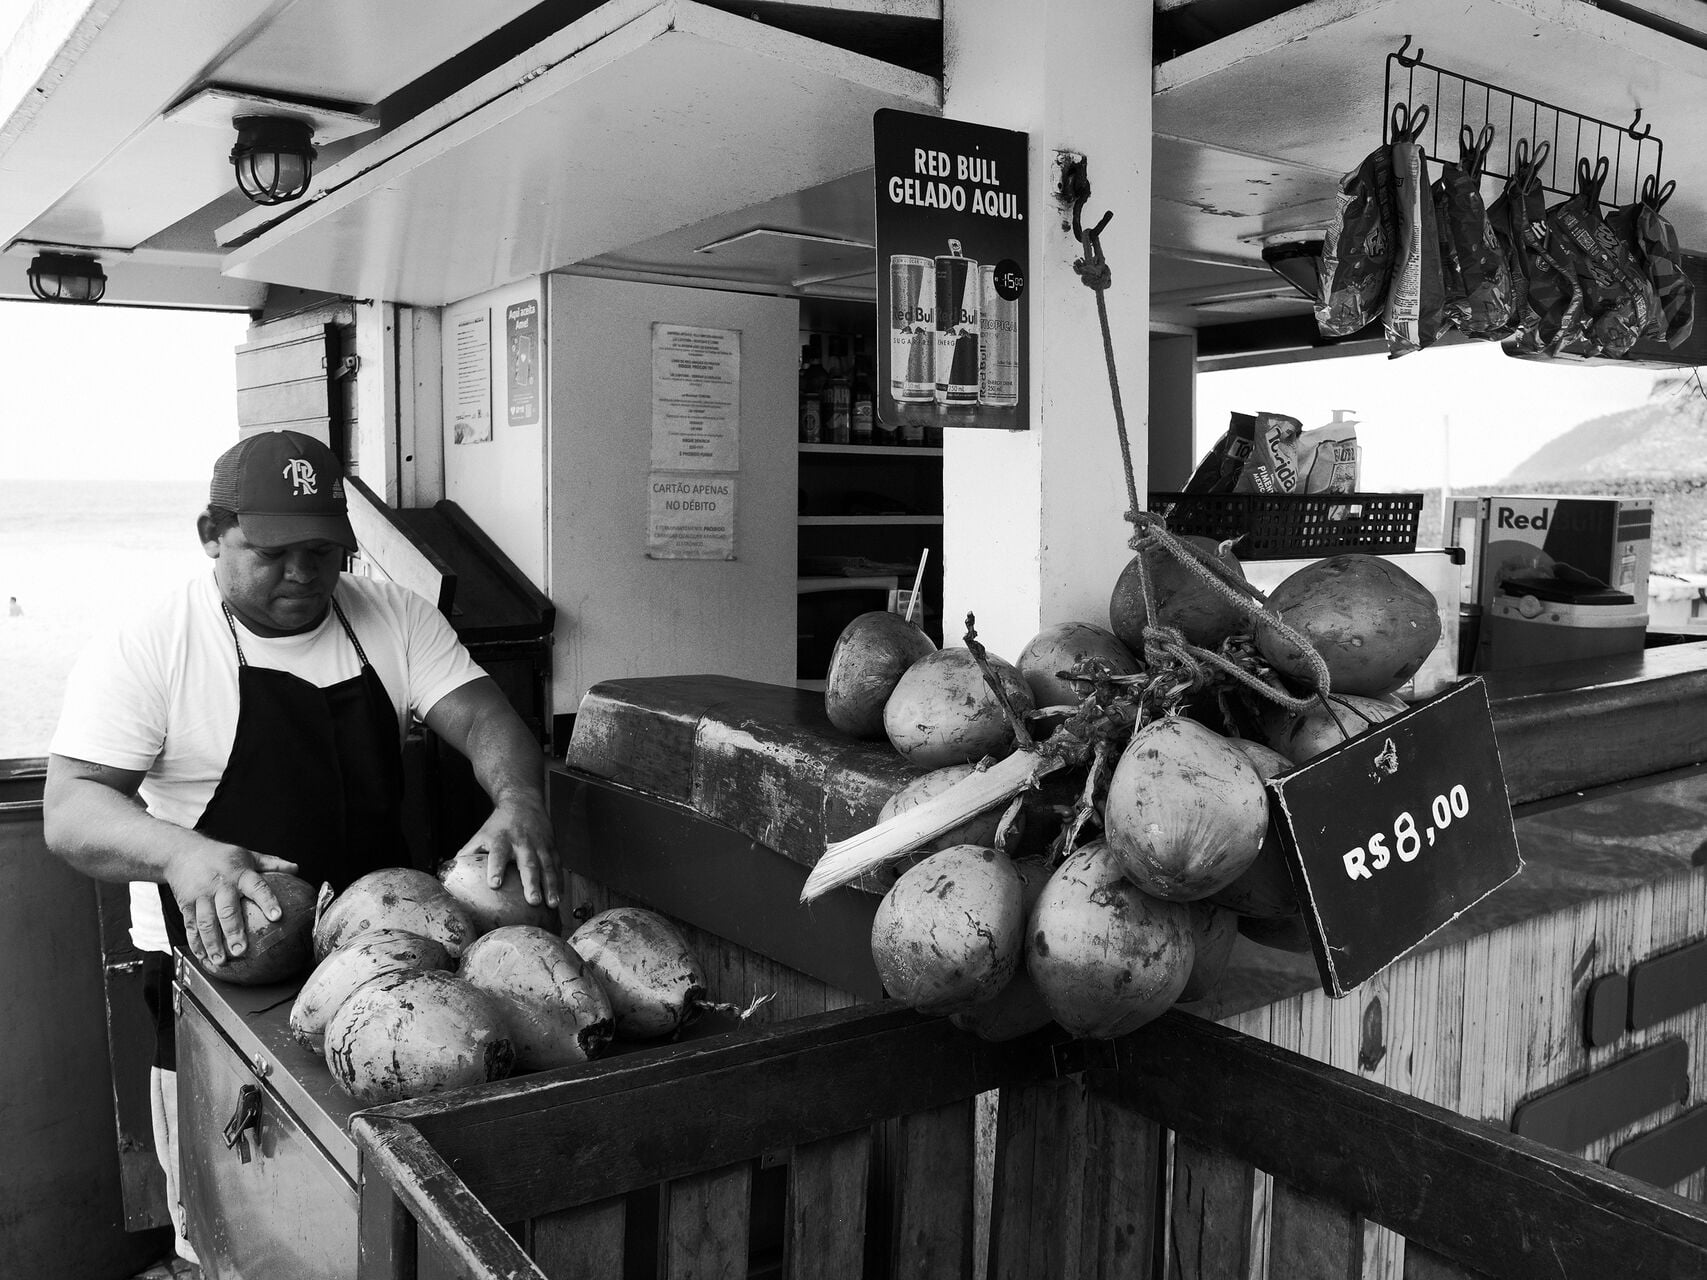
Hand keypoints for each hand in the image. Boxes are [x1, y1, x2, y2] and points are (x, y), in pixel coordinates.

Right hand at [164, 843, 300, 967]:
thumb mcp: (247, 855)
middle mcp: (219, 885)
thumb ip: (272, 864)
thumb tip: (296, 869)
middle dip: (233, 931)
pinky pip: (190, 927)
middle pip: (227, 910)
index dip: (267, 901)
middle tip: (241, 950)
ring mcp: (200, 896)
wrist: (182, 853)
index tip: (277, 916)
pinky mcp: (186, 905)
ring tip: (220, 961)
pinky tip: (203, 957)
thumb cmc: (220, 856)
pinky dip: (196, 944)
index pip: (257, 887)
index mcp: (239, 873)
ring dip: (212, 943)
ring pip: (205, 922)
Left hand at [454, 792, 558, 908]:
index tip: (494, 884)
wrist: (522, 801)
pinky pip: (557, 866)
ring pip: (547, 866)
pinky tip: (559, 897)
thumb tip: (450, 874)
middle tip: (532, 900)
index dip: (496, 868)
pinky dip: (559, 882)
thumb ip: (468, 854)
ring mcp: (539, 844)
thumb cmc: (498, 824)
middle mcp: (522, 842)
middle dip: (531, 882)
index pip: (497, 854)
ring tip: (552, 904)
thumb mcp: (481, 835)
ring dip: (550, 886)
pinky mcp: (551, 846)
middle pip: (528, 863)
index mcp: (501, 839)